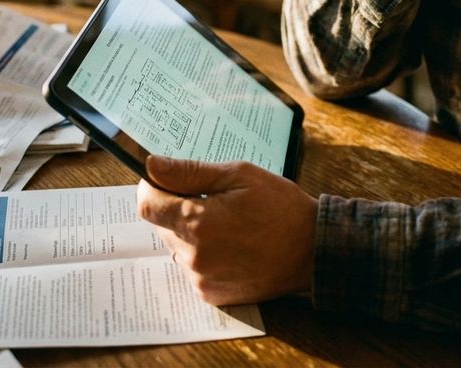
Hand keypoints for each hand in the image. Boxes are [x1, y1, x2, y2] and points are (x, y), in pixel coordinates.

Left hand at [136, 156, 317, 305]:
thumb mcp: (238, 176)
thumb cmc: (280, 207)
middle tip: (213, 200)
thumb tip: (151, 165)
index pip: (147, 204)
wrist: (313, 250)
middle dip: (177, 208)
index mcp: (197, 221)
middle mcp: (193, 255)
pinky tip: (231, 245)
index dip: (154, 187)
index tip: (169, 180)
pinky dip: (203, 255)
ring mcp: (201, 279)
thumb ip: (189, 172)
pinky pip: (192, 268)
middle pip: (160, 225)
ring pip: (176, 247)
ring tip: (227, 224)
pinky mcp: (211, 294)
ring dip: (190, 233)